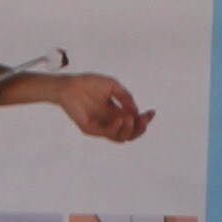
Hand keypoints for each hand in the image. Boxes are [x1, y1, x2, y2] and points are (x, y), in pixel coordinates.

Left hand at [9, 70, 149, 141]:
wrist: (69, 85)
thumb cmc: (89, 84)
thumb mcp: (113, 86)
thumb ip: (125, 97)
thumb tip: (136, 110)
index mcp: (116, 113)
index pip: (134, 122)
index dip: (144, 120)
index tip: (151, 113)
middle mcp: (109, 122)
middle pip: (129, 134)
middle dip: (140, 128)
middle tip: (143, 119)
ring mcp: (100, 127)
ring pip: (119, 137)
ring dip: (128, 129)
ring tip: (131, 119)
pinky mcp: (90, 129)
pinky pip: (105, 133)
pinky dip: (115, 127)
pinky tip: (120, 119)